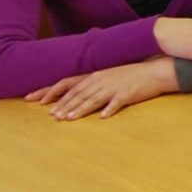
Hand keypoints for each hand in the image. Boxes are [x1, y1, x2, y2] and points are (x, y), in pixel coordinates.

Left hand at [25, 57, 177, 119]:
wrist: (154, 72)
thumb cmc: (131, 76)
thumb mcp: (109, 77)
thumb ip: (93, 84)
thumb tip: (77, 95)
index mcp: (94, 76)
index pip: (68, 84)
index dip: (52, 92)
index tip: (38, 102)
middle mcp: (101, 80)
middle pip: (78, 93)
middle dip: (63, 105)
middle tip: (52, 116)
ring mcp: (114, 87)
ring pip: (93, 99)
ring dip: (79, 109)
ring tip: (68, 119)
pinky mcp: (127, 93)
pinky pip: (116, 102)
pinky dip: (109, 109)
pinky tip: (102, 117)